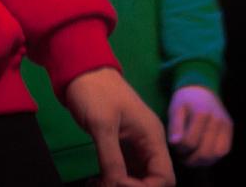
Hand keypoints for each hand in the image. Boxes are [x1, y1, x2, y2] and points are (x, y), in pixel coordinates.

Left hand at [64, 68, 174, 186]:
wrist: (81, 71)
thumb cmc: (95, 91)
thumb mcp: (102, 125)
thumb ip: (111, 158)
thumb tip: (115, 186)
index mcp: (152, 137)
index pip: (164, 177)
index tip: (117, 184)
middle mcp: (148, 145)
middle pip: (152, 181)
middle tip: (104, 185)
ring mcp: (135, 147)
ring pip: (136, 179)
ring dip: (118, 186)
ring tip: (96, 185)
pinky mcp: (121, 147)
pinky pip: (123, 173)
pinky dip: (112, 181)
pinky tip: (96, 181)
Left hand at [166, 83, 233, 166]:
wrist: (201, 89)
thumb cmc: (185, 101)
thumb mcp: (175, 110)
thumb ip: (175, 127)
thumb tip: (175, 144)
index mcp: (201, 113)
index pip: (190, 143)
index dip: (180, 150)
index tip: (175, 147)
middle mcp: (217, 119)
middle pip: (205, 152)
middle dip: (191, 159)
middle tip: (182, 157)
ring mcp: (226, 124)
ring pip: (216, 154)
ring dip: (202, 161)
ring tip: (191, 157)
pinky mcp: (230, 128)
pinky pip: (224, 150)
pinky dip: (213, 157)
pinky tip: (202, 153)